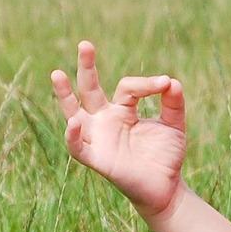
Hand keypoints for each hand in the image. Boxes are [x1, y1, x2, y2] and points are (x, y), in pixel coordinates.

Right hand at [50, 40, 187, 218]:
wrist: (166, 188)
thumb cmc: (166, 156)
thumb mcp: (174, 125)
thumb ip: (173, 103)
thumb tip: (171, 81)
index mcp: (122, 110)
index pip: (127, 87)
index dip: (145, 84)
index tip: (164, 84)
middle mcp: (105, 120)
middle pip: (89, 89)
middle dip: (86, 67)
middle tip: (85, 44)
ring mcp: (98, 138)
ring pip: (74, 113)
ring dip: (64, 95)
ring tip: (56, 74)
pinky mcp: (97, 159)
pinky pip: (78, 147)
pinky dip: (73, 136)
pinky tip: (73, 122)